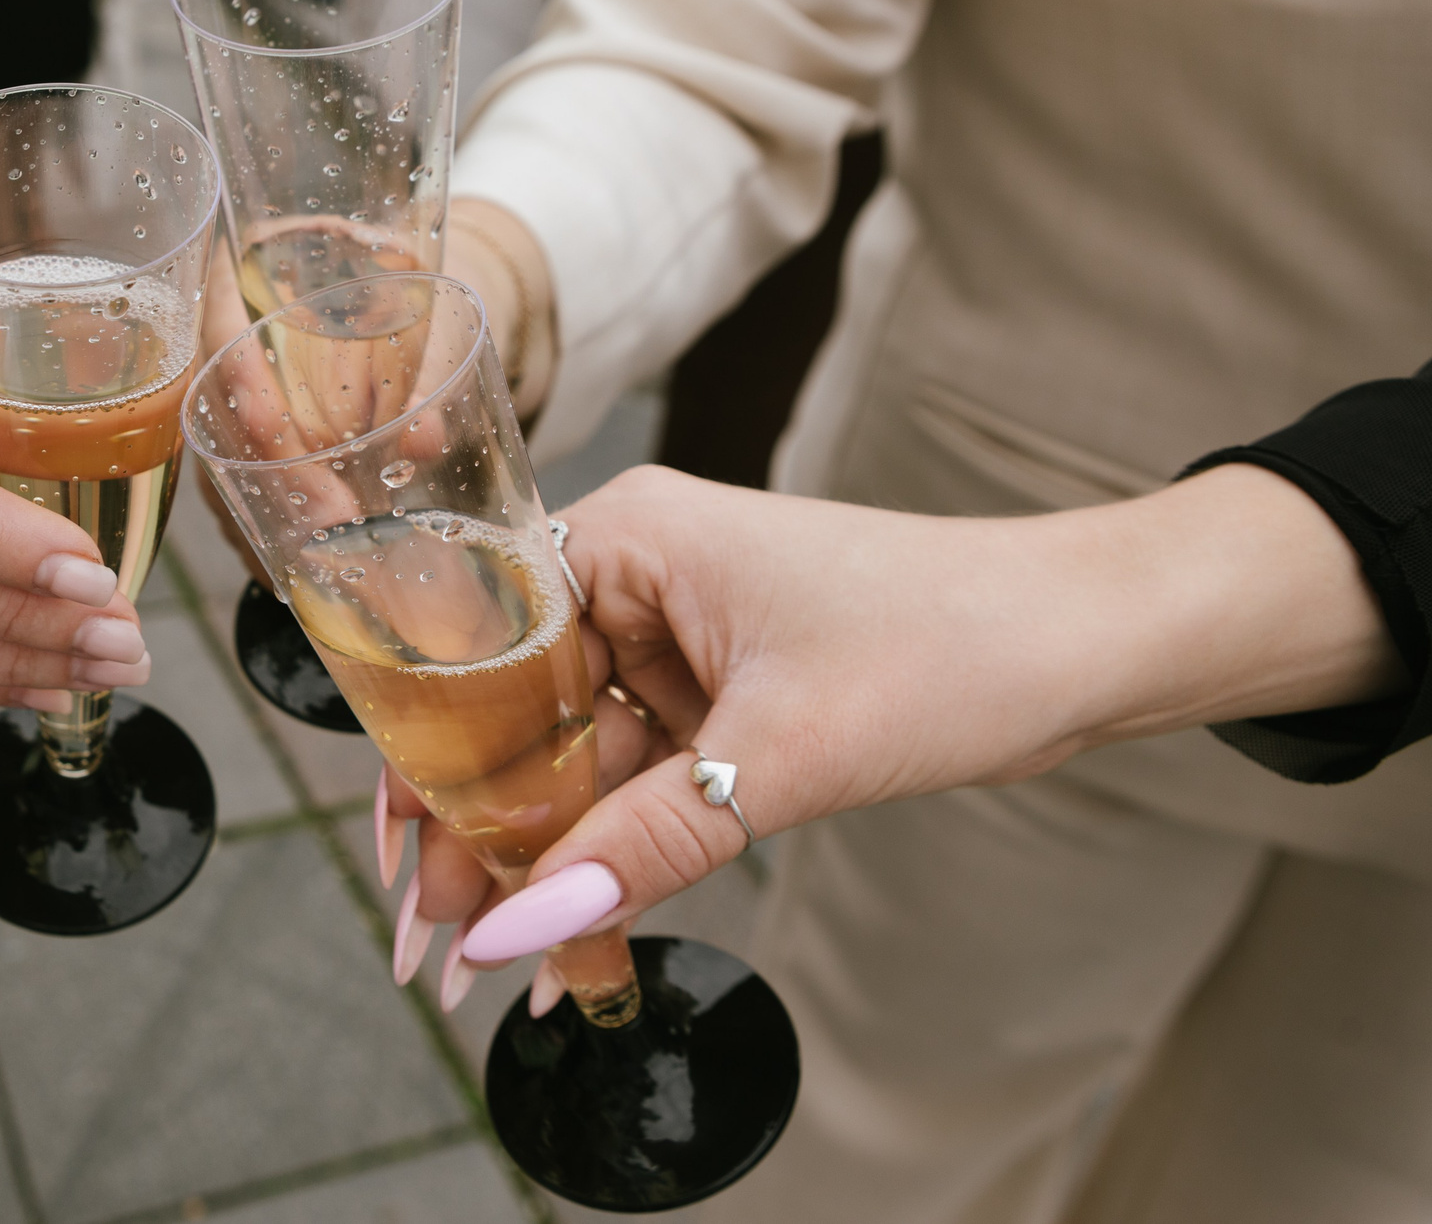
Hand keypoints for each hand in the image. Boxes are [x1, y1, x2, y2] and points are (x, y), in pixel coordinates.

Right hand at [385, 465, 1397, 1005]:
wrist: (1093, 640)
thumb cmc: (956, 643)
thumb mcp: (782, 757)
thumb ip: (641, 844)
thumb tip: (522, 926)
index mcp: (628, 538)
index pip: (481, 648)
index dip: (432, 764)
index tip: (402, 867)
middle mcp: (636, 570)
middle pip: (515, 707)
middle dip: (475, 829)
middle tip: (434, 942)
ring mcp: (677, 627)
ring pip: (572, 748)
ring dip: (540, 849)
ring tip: (491, 957)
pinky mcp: (719, 679)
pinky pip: (634, 766)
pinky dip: (609, 841)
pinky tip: (573, 920)